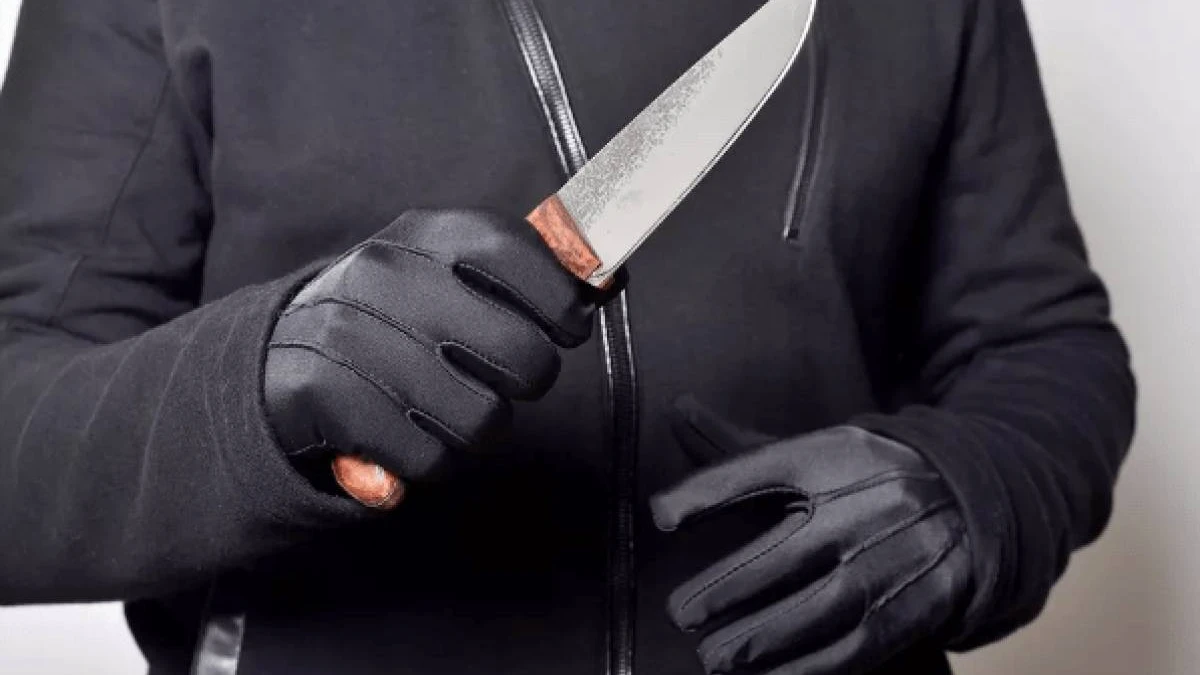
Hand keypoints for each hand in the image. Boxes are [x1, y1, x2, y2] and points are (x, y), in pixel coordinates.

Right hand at [264, 209, 597, 499]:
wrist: (280, 350)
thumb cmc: (395, 309)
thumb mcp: (451, 267)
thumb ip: (531, 270)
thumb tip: (608, 278)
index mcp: (427, 232)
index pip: (524, 257)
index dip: (563, 303)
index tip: (567, 325)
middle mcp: (388, 274)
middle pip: (524, 357)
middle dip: (528, 378)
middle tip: (502, 373)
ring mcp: (354, 336)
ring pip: (484, 420)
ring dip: (480, 425)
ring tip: (448, 401)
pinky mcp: (331, 400)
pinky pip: (433, 459)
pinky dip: (434, 459)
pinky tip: (411, 430)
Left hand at [651, 397, 971, 674]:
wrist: (973, 497)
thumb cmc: (860, 476)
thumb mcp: (808, 450)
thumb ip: (736, 446)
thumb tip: (675, 409)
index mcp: (829, 455)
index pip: (759, 469)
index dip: (705, 493)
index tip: (661, 518)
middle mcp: (862, 504)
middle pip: (782, 552)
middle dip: (724, 589)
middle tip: (681, 615)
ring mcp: (893, 556)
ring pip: (816, 608)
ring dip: (757, 640)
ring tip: (712, 658)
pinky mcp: (918, 604)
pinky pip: (854, 646)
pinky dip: (804, 667)